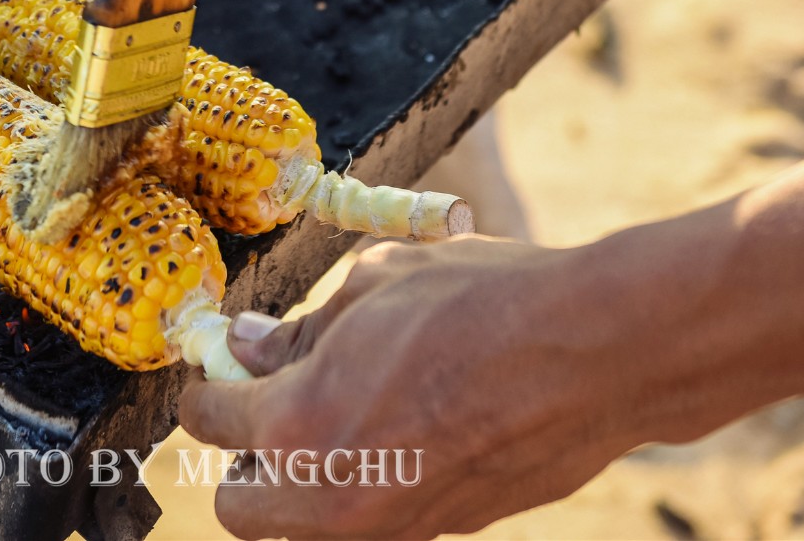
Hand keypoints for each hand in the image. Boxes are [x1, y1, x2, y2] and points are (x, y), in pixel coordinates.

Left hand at [177, 233, 703, 539]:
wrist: (593, 352)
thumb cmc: (481, 303)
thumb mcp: (371, 287)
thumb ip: (300, 331)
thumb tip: (250, 347)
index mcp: (297, 426)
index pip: (210, 422)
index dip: (212, 388)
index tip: (226, 370)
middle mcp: (334, 496)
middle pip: (240, 507)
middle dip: (245, 458)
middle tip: (277, 404)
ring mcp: (393, 525)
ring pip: (308, 525)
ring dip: (306, 481)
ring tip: (348, 414)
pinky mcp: (446, 530)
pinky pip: (375, 520)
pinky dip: (368, 485)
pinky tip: (405, 430)